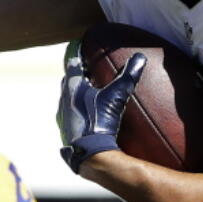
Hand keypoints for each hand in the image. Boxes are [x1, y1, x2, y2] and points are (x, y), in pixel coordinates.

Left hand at [56, 44, 145, 172]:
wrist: (88, 152)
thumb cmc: (99, 121)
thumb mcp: (116, 96)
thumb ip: (128, 77)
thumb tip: (140, 57)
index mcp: (73, 87)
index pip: (72, 64)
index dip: (77, 56)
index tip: (79, 49)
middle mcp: (64, 99)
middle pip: (68, 81)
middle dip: (77, 75)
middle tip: (88, 72)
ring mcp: (63, 117)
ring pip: (67, 99)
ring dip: (76, 95)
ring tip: (89, 94)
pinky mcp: (65, 131)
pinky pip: (69, 116)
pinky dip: (76, 112)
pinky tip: (86, 117)